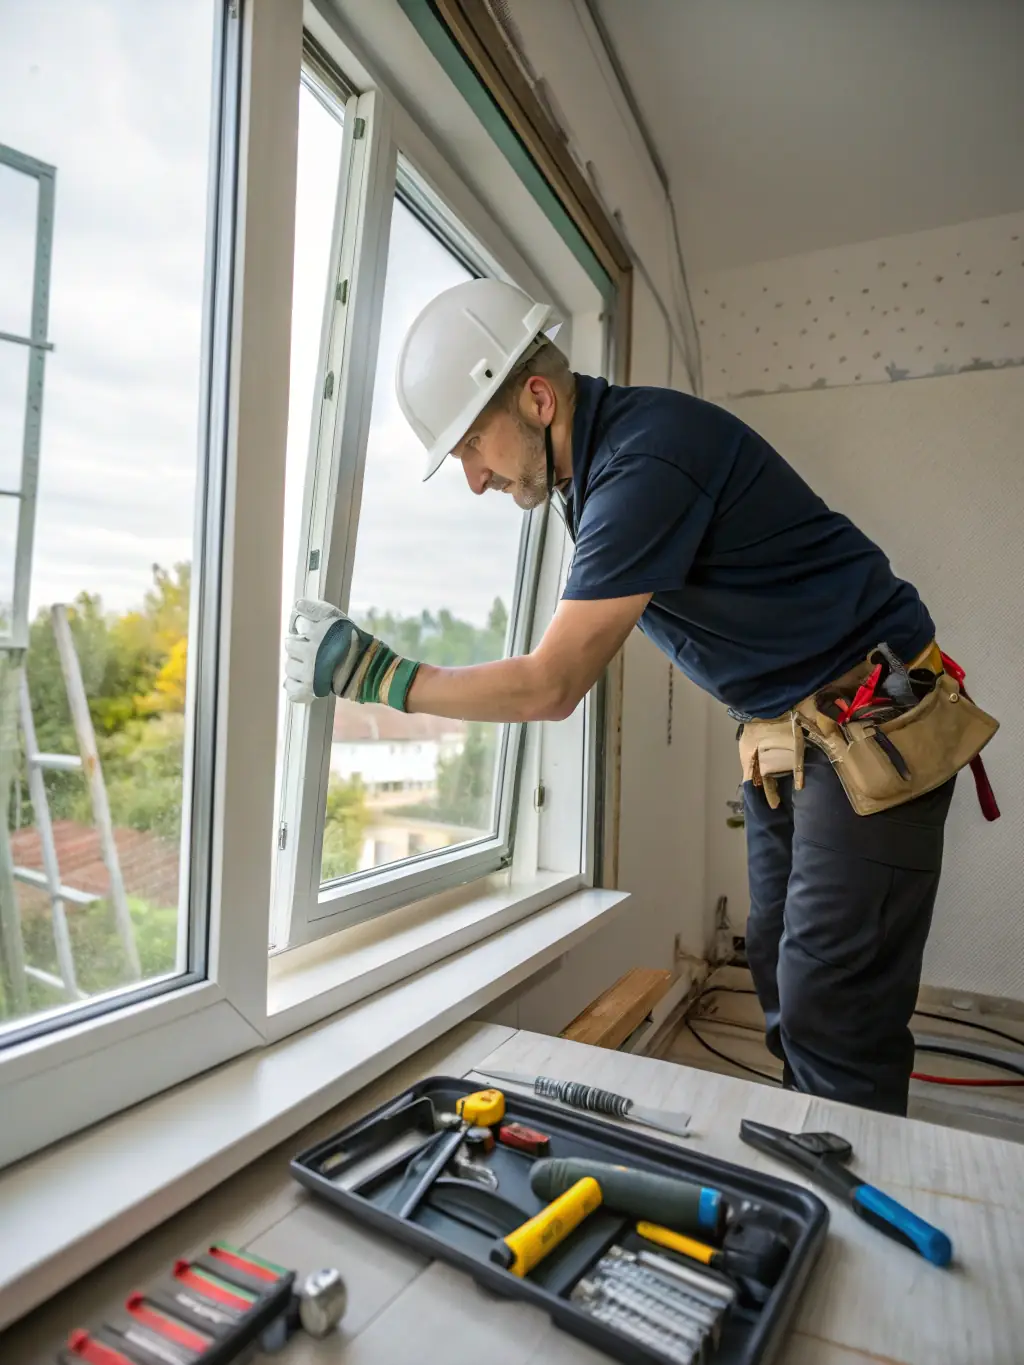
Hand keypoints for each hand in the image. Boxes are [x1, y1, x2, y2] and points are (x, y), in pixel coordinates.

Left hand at [283, 598, 419, 709]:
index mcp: (317, 633)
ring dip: (296, 665)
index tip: (310, 632)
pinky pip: (291, 688)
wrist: (368, 669)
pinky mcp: (309, 690)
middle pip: (289, 646)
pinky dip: (296, 684)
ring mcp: (308, 674)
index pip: (297, 625)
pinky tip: (304, 680)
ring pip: (289, 667)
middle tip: (312, 649)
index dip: (304, 629)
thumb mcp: (337, 618)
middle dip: (298, 646)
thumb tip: (297, 605)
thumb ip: (315, 609)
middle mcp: (310, 653)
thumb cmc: (354, 641)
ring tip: (310, 665)